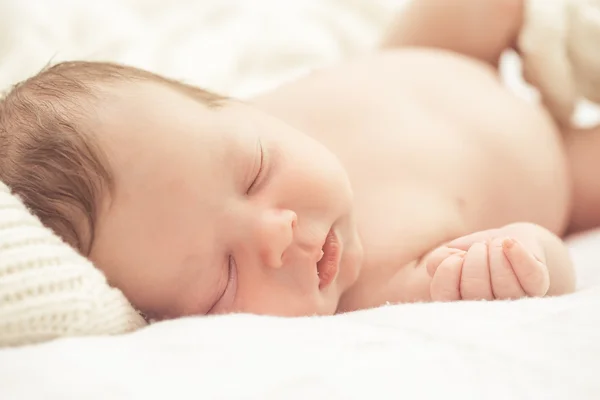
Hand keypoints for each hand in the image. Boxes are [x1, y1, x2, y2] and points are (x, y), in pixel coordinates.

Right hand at [425, 228, 549, 300]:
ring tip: (494, 244)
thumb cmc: (474, 251)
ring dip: (495, 252)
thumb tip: (447, 262)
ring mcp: (515, 302)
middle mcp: (487, 311)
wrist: (508, 242)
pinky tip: (507, 242)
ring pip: (504, 285)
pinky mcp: (537, 287)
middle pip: (475, 289)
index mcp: (460, 304)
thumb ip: (438, 260)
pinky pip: (529, 274)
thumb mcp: (451, 253)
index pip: (445, 294)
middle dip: (474, 258)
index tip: (456, 256)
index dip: (448, 269)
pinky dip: (516, 253)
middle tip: (478, 248)